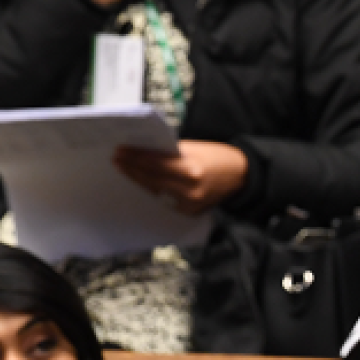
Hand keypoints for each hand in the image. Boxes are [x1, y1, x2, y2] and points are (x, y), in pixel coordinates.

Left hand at [113, 141, 248, 214]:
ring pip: (154, 190)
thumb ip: (172, 152)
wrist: (242, 177)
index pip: (155, 163)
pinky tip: (141, 180)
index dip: (136, 157)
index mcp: (191, 170)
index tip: (121, 150)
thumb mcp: (196, 148)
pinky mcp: (188, 212)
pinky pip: (163, 198)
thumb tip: (146, 151)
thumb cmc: (220, 158)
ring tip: (124, 168)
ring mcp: (188, 204)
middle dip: (132, 168)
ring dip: (138, 178)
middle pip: (151, 179)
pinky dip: (152, 188)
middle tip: (117, 159)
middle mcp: (188, 191)